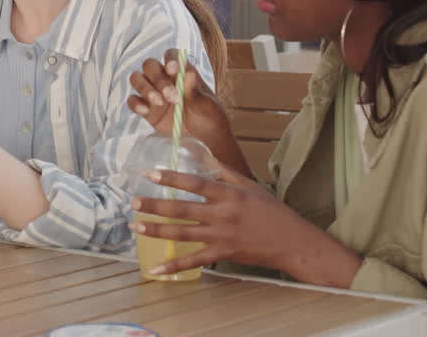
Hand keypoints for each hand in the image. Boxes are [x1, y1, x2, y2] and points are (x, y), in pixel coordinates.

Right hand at [127, 49, 229, 143]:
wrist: (204, 138)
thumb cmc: (209, 116)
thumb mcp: (207, 105)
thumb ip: (195, 92)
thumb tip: (188, 74)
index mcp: (181, 72)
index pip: (171, 56)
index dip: (169, 59)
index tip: (172, 70)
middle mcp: (164, 78)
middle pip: (150, 66)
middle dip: (158, 79)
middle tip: (171, 96)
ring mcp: (153, 92)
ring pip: (137, 78)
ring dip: (145, 88)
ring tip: (159, 102)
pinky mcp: (145, 108)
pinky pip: (132, 100)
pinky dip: (136, 104)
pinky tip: (146, 112)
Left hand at [129, 165, 360, 285]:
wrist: (292, 242)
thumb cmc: (272, 211)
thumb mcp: (250, 186)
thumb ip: (225, 173)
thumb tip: (205, 157)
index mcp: (228, 194)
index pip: (194, 182)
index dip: (170, 177)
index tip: (149, 173)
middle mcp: (222, 215)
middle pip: (181, 209)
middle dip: (155, 205)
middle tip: (134, 202)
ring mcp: (221, 236)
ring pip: (182, 233)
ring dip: (157, 230)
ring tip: (136, 226)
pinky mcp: (222, 254)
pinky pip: (193, 261)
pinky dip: (173, 266)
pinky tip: (155, 268)